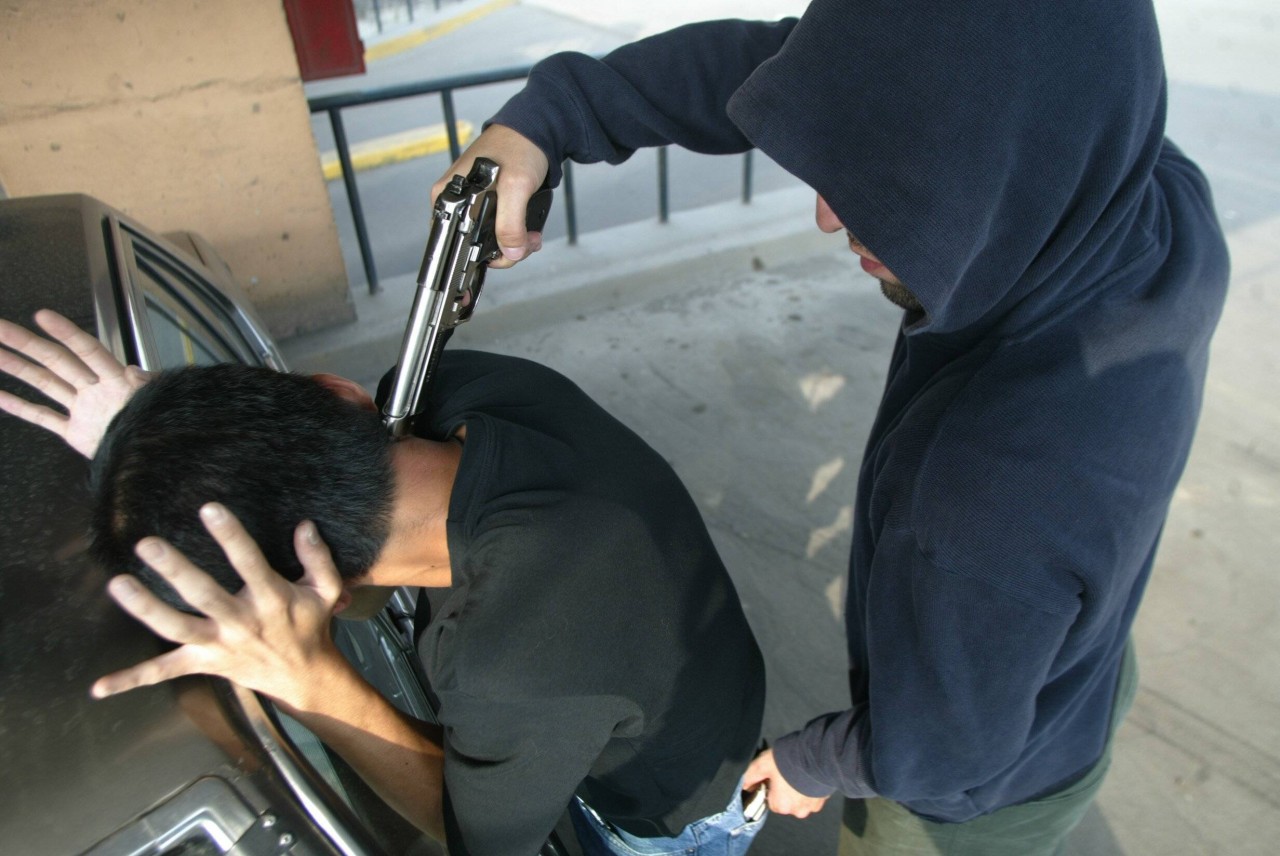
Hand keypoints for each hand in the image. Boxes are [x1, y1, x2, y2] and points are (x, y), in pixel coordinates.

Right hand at [0, 309, 150, 457]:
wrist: (157, 457)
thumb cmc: (162, 425)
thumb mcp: (158, 401)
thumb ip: (147, 386)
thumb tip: (133, 371)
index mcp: (115, 380)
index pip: (88, 351)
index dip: (68, 333)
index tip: (42, 316)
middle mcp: (94, 389)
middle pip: (55, 360)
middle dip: (26, 343)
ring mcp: (82, 408)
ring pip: (44, 383)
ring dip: (17, 367)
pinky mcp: (75, 432)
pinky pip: (43, 417)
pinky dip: (20, 407)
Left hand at [91, 502, 346, 710]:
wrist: (304, 677)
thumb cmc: (310, 625)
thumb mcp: (325, 590)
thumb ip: (317, 557)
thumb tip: (304, 525)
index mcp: (270, 599)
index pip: (249, 562)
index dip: (230, 535)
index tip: (209, 509)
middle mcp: (241, 622)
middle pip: (203, 595)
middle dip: (175, 569)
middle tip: (147, 543)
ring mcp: (218, 646)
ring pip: (176, 628)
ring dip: (146, 608)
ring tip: (117, 584)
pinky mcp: (203, 664)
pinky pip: (164, 672)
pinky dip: (132, 680)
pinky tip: (100, 687)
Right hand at [432, 123, 549, 268]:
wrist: (535, 130)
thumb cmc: (518, 146)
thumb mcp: (515, 186)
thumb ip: (510, 223)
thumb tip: (510, 253)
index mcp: (448, 198)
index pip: (454, 244)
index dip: (479, 258)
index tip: (502, 259)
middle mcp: (455, 203)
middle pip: (473, 247)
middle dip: (505, 251)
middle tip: (527, 243)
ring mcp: (471, 204)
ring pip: (488, 241)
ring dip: (513, 244)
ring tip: (532, 236)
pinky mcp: (486, 205)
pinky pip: (497, 230)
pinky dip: (515, 234)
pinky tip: (528, 231)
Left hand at [743, 748, 829, 818]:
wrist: (817, 755)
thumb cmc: (788, 761)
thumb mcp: (763, 764)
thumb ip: (751, 776)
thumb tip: (744, 786)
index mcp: (780, 806)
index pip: (770, 801)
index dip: (771, 788)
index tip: (774, 777)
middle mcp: (796, 811)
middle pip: (786, 803)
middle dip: (785, 791)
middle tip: (786, 774)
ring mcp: (810, 807)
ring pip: (799, 801)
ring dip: (798, 792)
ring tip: (798, 775)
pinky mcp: (821, 801)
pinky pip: (812, 798)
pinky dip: (809, 791)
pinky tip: (808, 778)